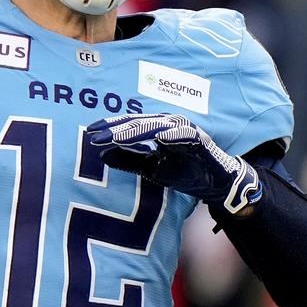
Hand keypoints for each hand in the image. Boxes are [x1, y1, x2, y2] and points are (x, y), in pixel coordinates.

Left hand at [86, 113, 261, 214]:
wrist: (217, 183)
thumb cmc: (185, 172)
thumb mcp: (152, 169)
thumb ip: (130, 160)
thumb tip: (103, 155)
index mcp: (158, 128)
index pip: (131, 125)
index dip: (111, 128)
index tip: (90, 132)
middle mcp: (170, 124)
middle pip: (138, 122)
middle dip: (115, 128)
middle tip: (93, 133)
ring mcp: (185, 130)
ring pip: (154, 126)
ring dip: (134, 130)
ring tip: (114, 136)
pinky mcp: (199, 139)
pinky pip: (181, 135)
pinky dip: (167, 135)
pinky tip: (153, 137)